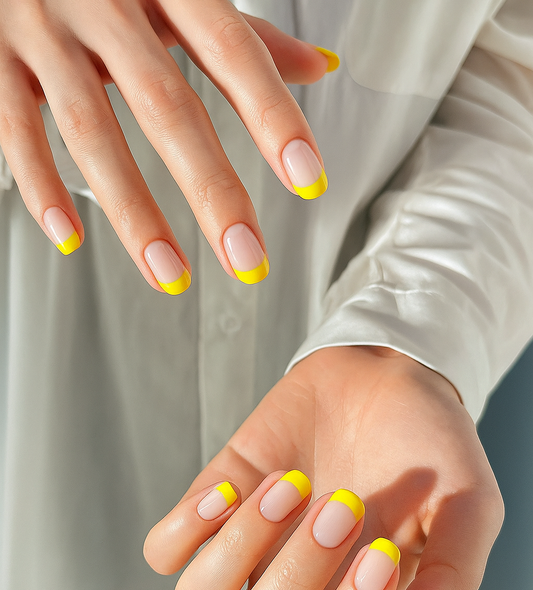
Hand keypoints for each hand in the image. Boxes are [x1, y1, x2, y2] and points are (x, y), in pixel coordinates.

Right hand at [0, 0, 333, 291]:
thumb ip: (241, 32)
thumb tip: (316, 66)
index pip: (230, 49)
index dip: (272, 114)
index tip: (307, 177)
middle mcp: (102, 2)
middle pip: (166, 106)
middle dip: (211, 190)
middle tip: (245, 257)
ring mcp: (42, 30)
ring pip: (90, 130)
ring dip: (134, 213)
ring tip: (171, 274)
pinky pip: (15, 128)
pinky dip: (41, 187)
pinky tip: (72, 237)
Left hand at [144, 346, 503, 589]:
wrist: (388, 378)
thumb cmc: (430, 449)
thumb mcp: (468, 509)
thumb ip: (451, 582)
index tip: (382, 547)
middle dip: (293, 577)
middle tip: (342, 503)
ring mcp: (246, 552)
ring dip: (241, 543)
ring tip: (293, 483)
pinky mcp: (212, 503)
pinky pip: (163, 550)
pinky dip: (188, 525)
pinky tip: (239, 486)